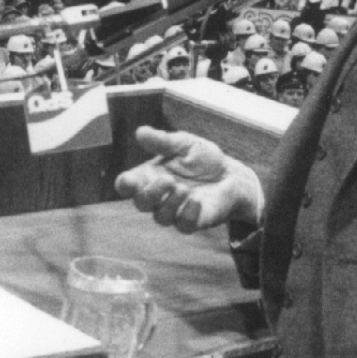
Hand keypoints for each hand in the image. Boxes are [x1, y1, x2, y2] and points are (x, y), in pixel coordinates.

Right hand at [114, 126, 262, 232]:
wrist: (231, 175)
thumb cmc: (203, 159)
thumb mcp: (184, 144)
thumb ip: (163, 141)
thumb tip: (140, 131)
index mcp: (149, 176)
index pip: (127, 185)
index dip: (124, 185)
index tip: (129, 180)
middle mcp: (158, 196)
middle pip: (141, 203)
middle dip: (151, 194)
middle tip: (168, 180)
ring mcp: (174, 211)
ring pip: (161, 217)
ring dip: (170, 203)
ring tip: (185, 189)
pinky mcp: (192, 221)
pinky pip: (183, 225)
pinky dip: (187, 214)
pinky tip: (196, 201)